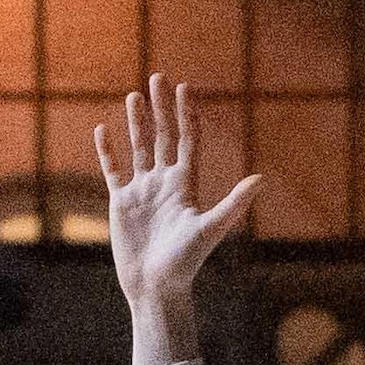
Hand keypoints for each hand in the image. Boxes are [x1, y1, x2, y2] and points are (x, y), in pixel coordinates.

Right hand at [98, 76, 262, 315]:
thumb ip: (233, 203)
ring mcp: (143, 192)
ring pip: (140, 149)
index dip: (187, 114)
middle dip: (161, 108)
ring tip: (134, 95)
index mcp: (186, 185)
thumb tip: (261, 180)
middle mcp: (165, 183)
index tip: (185, 88)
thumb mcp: (211, 229)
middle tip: (158, 77)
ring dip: (137, 123)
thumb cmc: (186, 262)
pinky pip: (114, 171)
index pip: (188, 140)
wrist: (157, 287)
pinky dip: (108, 151)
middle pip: (164, 137)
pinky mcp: (122, 204)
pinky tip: (103, 129)